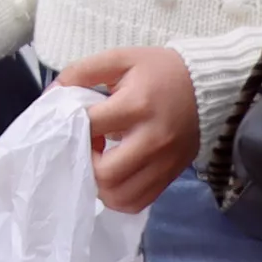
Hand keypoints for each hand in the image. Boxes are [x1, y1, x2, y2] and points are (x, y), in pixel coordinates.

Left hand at [57, 45, 200, 211]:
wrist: (210, 85)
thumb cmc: (160, 70)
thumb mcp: (120, 59)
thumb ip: (81, 71)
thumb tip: (51, 94)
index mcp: (137, 106)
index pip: (91, 127)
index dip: (75, 127)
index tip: (77, 120)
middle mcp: (152, 140)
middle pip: (105, 174)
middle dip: (85, 163)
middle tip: (86, 146)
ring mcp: (165, 163)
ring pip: (121, 196)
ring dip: (100, 185)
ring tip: (99, 162)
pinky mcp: (172, 175)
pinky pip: (139, 202)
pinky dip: (119, 196)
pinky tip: (115, 176)